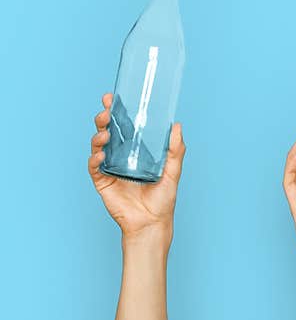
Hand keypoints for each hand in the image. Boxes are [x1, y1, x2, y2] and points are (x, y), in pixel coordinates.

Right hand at [88, 93, 184, 241]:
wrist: (152, 222)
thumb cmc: (163, 199)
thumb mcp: (173, 172)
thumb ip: (175, 151)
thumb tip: (177, 126)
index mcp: (135, 151)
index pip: (123, 126)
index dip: (116, 111)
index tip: (112, 97)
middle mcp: (120, 156)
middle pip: (108, 132)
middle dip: (104, 119)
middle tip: (106, 111)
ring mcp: (109, 168)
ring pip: (98, 146)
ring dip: (98, 136)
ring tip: (104, 132)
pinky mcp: (102, 182)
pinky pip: (94, 167)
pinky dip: (95, 158)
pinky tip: (101, 154)